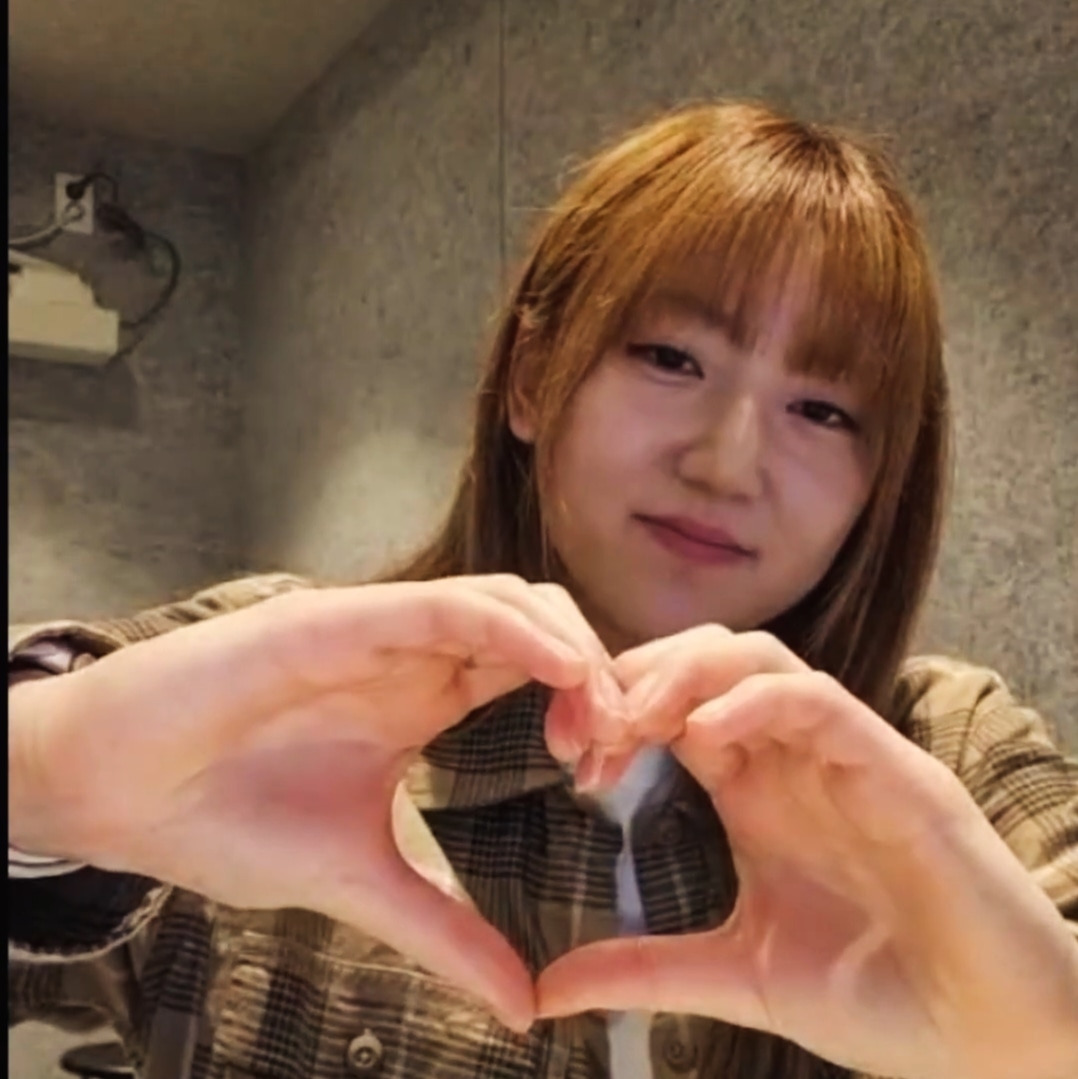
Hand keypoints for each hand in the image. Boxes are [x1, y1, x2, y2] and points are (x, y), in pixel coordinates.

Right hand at [9, 575, 625, 1031]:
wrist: (114, 790)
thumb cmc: (223, 817)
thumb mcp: (357, 879)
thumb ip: (442, 927)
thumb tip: (522, 1006)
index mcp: (424, 696)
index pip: (534, 673)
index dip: (589, 708)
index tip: (610, 772)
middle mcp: (412, 652)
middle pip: (539, 627)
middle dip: (597, 674)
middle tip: (621, 744)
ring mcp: (378, 629)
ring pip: (506, 601)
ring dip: (568, 646)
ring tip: (600, 715)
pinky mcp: (339, 618)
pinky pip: (447, 605)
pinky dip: (513, 628)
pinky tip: (559, 670)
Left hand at [537, 627, 1077, 1078]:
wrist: (987, 1040)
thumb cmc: (876, 998)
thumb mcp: (738, 975)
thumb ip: (646, 970)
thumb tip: (547, 991)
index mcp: (755, 789)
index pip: (677, 705)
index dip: (617, 711)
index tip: (572, 755)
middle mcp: (794, 758)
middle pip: (707, 659)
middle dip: (640, 676)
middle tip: (589, 725)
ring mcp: (844, 755)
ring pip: (759, 658)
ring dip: (686, 674)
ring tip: (636, 721)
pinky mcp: (894, 770)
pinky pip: (817, 700)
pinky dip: (754, 702)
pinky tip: (704, 738)